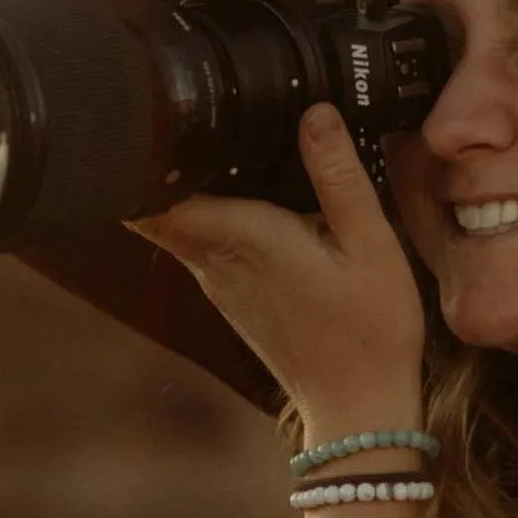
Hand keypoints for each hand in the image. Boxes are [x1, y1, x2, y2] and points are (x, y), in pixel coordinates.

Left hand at [125, 103, 425, 433]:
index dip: (148, 157)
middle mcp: (214, 260)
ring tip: (224, 148)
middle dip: (167, 162)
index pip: (155, 197)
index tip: (160, 121)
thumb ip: (337, 175)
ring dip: (192, 188)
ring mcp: (216, 281)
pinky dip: (214, 216)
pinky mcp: (229, 295)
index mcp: (241, 238)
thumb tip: (315, 112)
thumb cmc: (368, 330)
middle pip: (158, 202)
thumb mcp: (369, 242)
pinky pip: (203, 242)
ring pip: (179, 222)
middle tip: (192, 120)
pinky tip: (253, 200)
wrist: (359, 405)